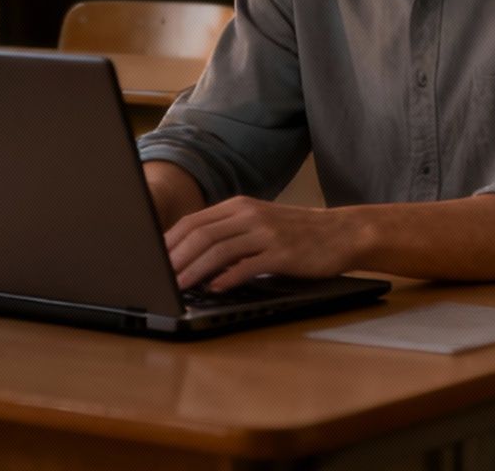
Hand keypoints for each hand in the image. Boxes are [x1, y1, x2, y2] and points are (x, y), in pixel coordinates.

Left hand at [165, 197, 366, 291]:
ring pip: (219, 249)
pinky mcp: (282, 252)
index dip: (170, 242)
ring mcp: (266, 232)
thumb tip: (192, 257)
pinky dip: (228, 277)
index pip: (194, 222)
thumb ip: (229, 235)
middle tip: (158, 277)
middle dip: (175, 258)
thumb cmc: (297, 234)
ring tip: (178, 286)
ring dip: (194, 269)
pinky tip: (215, 288)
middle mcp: (249, 215)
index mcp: (239, 207)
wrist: (341, 233)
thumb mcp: (259, 225)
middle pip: (201, 234)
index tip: (153, 260)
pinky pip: (249, 265)